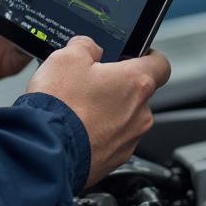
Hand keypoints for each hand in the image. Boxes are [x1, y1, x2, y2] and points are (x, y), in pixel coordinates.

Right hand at [26, 35, 170, 185]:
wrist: (45, 151)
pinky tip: (75, 129)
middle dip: (116, 86)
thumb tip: (90, 48)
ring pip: (124, 118)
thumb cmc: (59, 106)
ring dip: (106, 112)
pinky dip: (97, 133)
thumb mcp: (67, 57)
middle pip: (137, 92)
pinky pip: (111, 140)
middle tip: (88, 83)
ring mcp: (129, 140)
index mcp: (136, 83)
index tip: (135, 55)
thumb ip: (86, 45)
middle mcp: (140, 114)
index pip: (161, 64)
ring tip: (76, 109)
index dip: (148, 56)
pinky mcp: (115, 160)